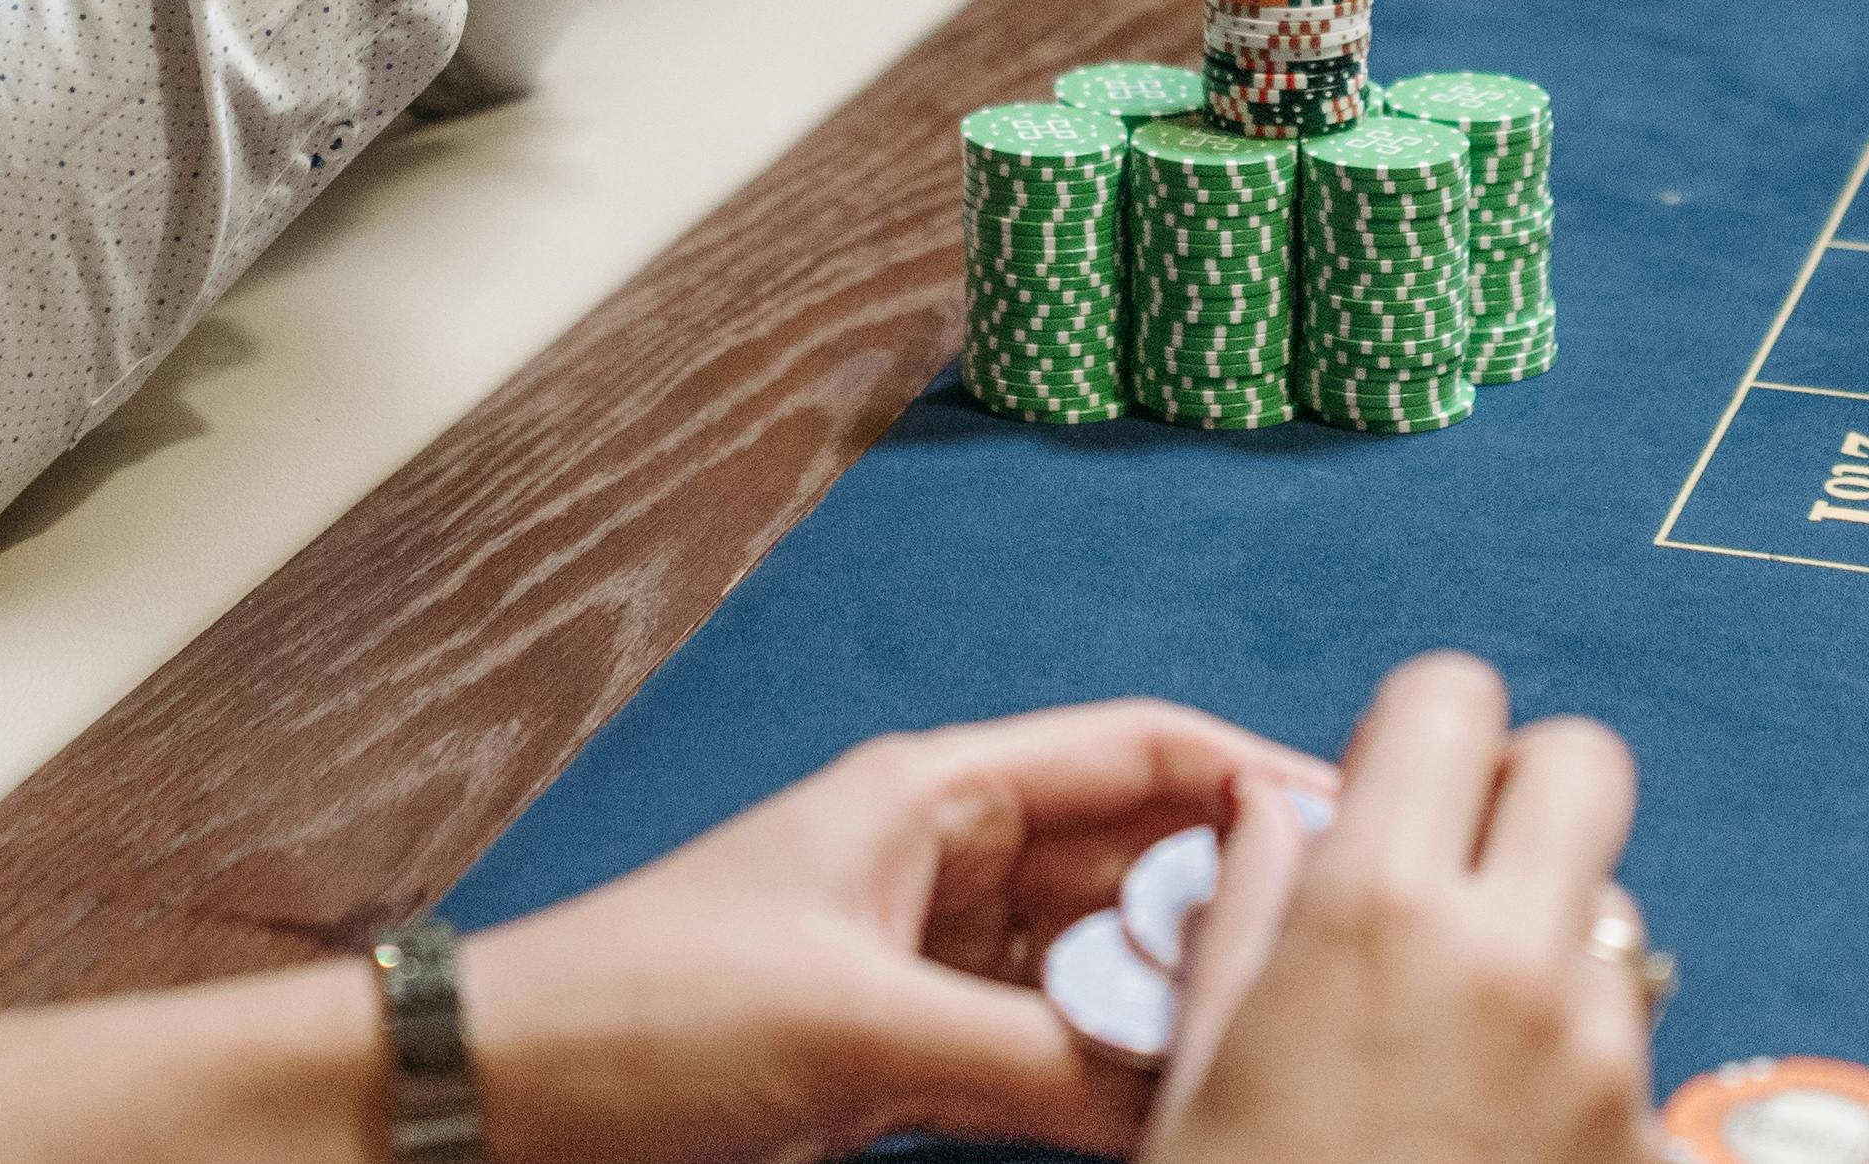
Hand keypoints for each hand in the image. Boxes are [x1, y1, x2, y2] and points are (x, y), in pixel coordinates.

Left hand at [461, 701, 1333, 1163]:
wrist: (497, 1101)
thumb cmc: (640, 1018)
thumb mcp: (858, 1034)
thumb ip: (1038, 1061)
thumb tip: (1193, 1095)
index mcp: (933, 792)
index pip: (1141, 751)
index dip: (1262, 783)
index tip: (1370, 841)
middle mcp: (945, 857)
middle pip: (1138, 864)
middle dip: (1238, 915)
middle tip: (1339, 986)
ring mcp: (929, 956)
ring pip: (1102, 967)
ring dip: (1176, 1009)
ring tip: (1273, 1055)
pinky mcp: (906, 1049)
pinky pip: (1049, 1050)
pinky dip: (1111, 1081)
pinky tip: (1169, 1118)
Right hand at [1150, 657, 1649, 1163]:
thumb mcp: (1202, 1067)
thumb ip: (1244, 913)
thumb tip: (1268, 817)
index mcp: (1378, 917)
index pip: (1453, 698)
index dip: (1419, 722)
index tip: (1396, 769)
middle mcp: (1511, 965)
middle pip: (1582, 763)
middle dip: (1519, 787)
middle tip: (1456, 856)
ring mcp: (1601, 1054)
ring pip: (1614, 908)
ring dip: (1550, 933)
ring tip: (1467, 1022)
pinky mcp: (1652, 1136)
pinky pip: (1633, 1039)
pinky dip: (1577, 1054)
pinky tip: (1503, 1111)